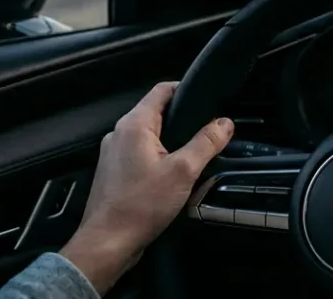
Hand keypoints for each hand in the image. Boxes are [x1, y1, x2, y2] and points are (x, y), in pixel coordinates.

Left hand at [61, 82, 233, 294]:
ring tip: (193, 159)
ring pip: (150, 136)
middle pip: (157, 113)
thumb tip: (225, 122)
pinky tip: (172, 178)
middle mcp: (119, 134)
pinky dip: (159, 159)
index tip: (208, 99)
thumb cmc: (141, 205)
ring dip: (172, 143)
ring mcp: (113, 154)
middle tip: (208, 134)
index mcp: (134, 125)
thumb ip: (207, 142)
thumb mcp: (184, 170)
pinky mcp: (114, 173)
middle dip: (183, 121)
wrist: (108, 243)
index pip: (162, 90)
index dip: (186, 89)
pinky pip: (141, 155)